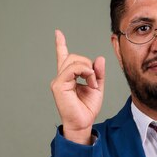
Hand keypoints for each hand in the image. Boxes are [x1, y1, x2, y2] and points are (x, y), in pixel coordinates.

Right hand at [50, 30, 104, 144]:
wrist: (83, 123)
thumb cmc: (87, 108)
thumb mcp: (97, 87)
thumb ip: (98, 73)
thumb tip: (99, 58)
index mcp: (68, 77)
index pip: (63, 57)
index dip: (60, 44)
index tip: (58, 33)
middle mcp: (61, 77)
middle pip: (73, 57)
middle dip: (88, 64)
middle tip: (94, 80)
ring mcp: (58, 81)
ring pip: (74, 60)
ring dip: (88, 69)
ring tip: (92, 83)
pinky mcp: (58, 85)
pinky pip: (73, 69)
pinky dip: (85, 72)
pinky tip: (89, 82)